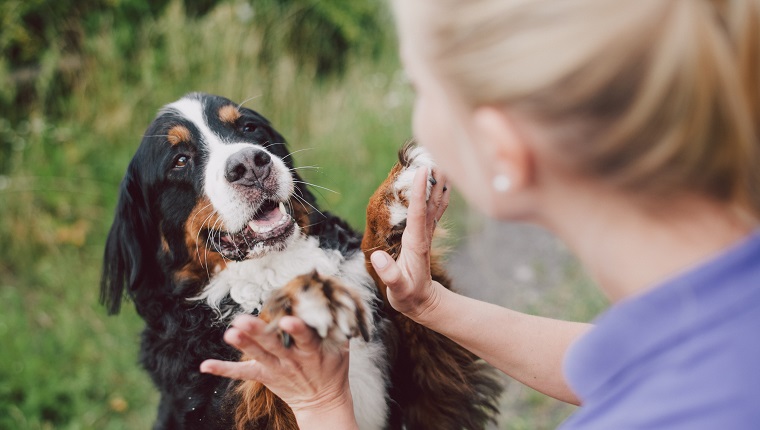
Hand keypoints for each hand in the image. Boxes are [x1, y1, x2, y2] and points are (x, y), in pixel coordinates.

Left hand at [200, 314, 352, 414]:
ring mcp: (276, 368)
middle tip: (243, 321)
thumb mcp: (341, 347)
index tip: (286, 320)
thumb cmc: (332, 367)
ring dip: (243, 344)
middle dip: (258, 333)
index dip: (296, 329)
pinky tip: (205, 365)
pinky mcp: (264, 376)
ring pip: (258, 355)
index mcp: (312, 350)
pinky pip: (242, 373)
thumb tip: (331, 297)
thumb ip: (337, 324)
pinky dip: (223, 370)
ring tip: (230, 333)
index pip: (305, 337)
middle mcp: (292, 359)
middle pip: (274, 345)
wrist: (323, 400)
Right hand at [370, 168, 448, 321]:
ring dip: (438, 183)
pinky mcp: (424, 235)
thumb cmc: (407, 296)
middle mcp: (423, 234)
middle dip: (434, 179)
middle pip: (431, 202)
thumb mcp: (397, 290)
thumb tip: (378, 256)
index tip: (422, 171)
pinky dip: (437, 194)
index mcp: (415, 243)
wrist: (422, 303)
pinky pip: (433, 210)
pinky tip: (441, 184)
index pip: (417, 212)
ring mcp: (425, 234)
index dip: (419, 192)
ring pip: (434, 203)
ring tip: (441, 160)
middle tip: (436, 153)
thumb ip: (389, 274)